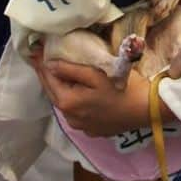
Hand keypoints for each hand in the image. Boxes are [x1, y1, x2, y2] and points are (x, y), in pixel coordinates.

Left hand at [30, 55, 175, 136]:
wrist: (146, 110)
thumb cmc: (122, 88)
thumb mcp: (95, 74)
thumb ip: (69, 69)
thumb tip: (49, 65)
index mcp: (68, 103)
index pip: (48, 80)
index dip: (40, 64)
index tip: (34, 50)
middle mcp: (70, 118)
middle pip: (54, 93)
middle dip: (48, 76)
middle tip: (42, 59)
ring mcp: (81, 127)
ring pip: (65, 104)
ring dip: (61, 88)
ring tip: (59, 72)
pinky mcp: (92, 130)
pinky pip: (76, 112)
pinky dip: (73, 99)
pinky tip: (79, 90)